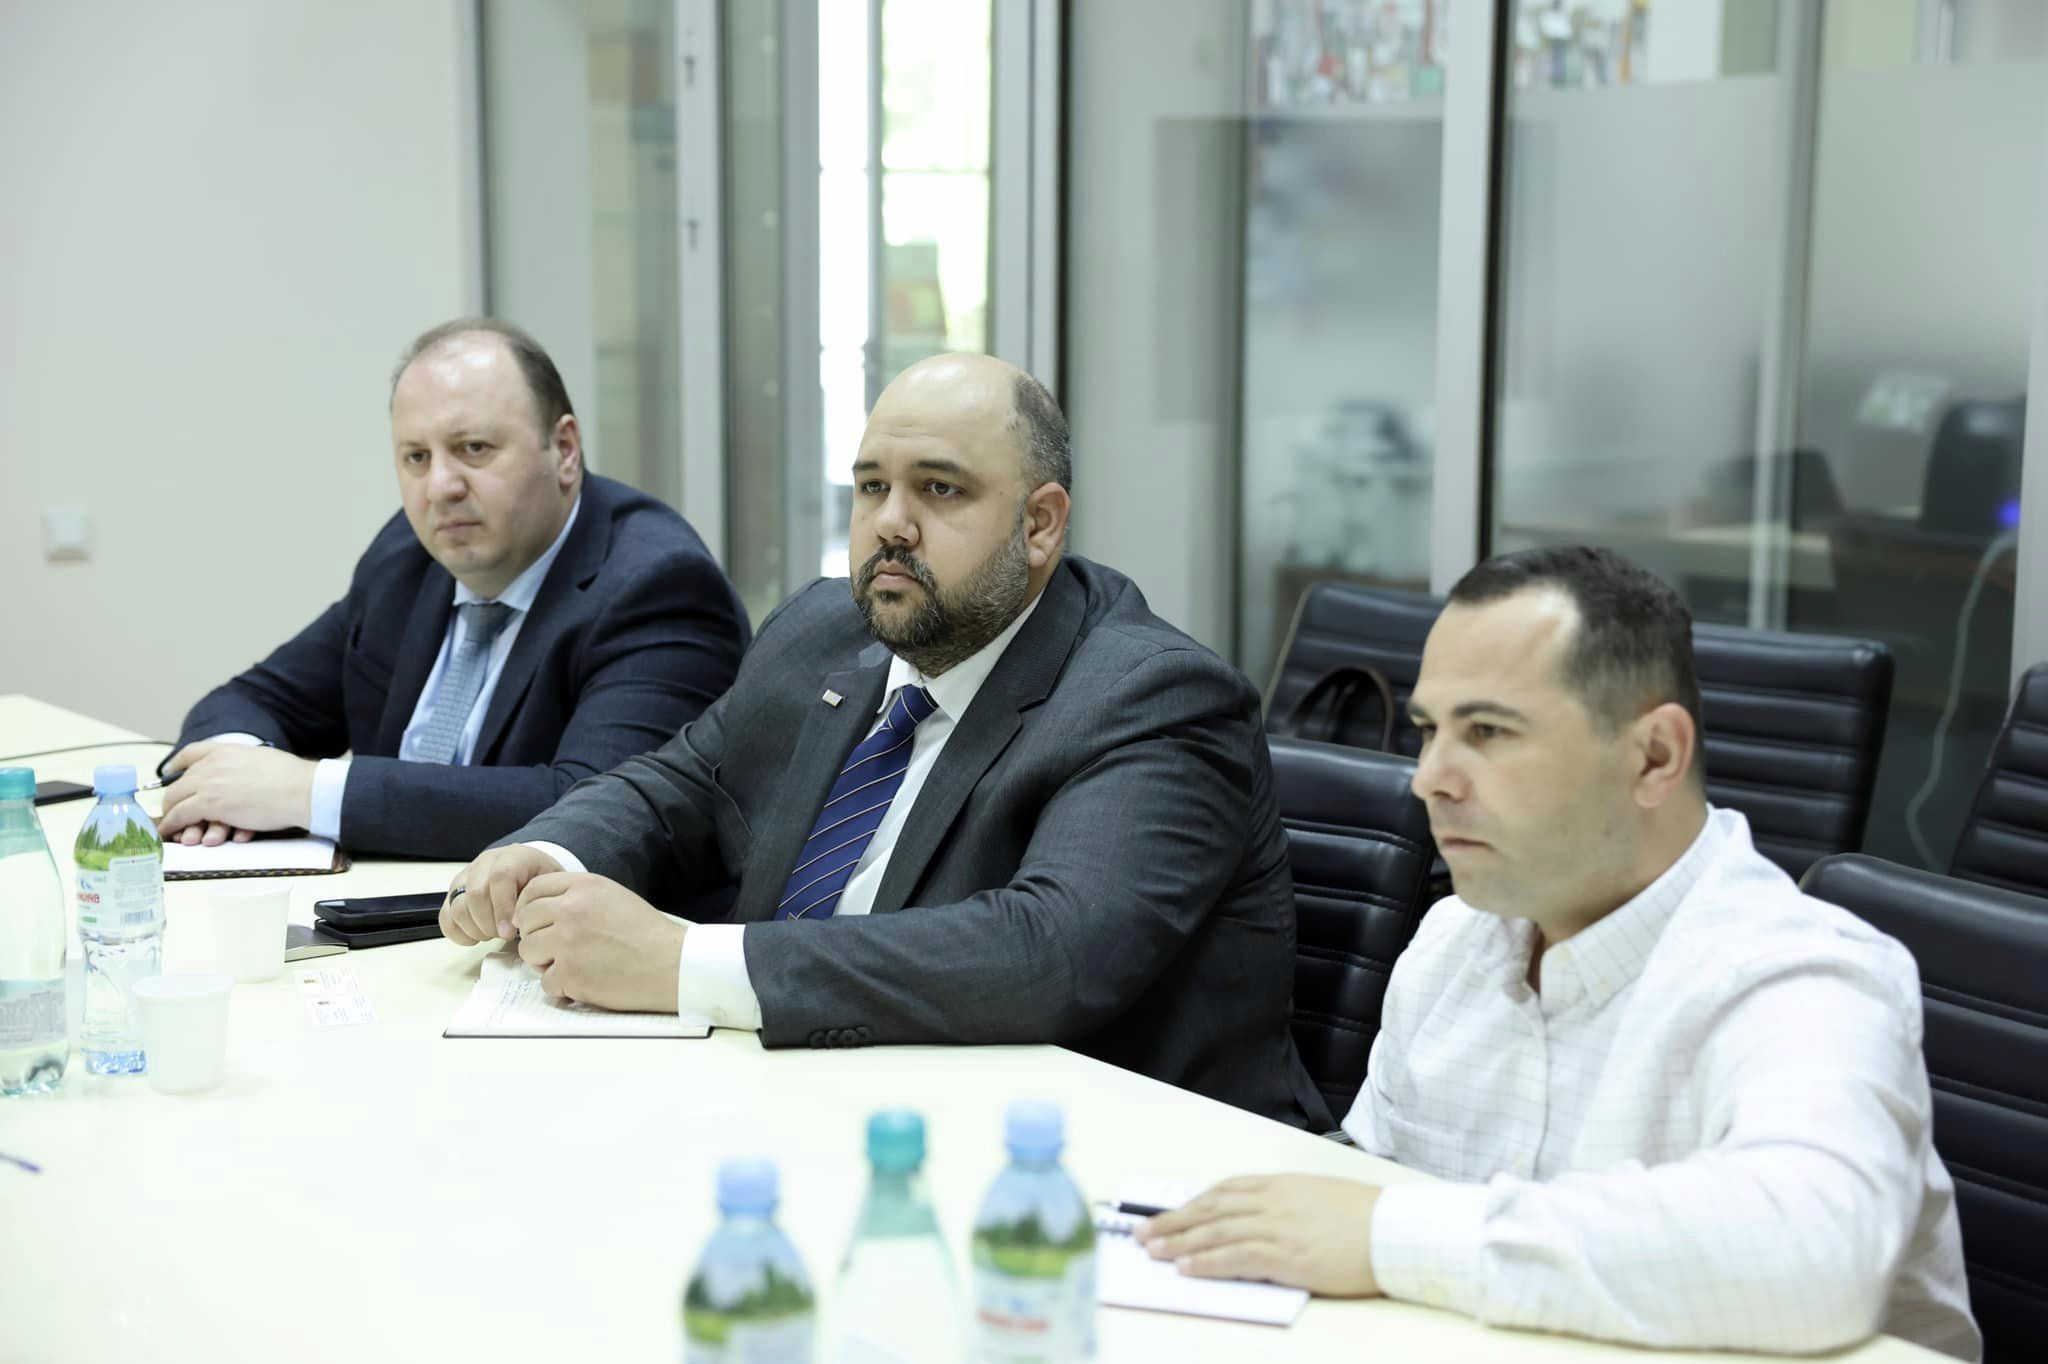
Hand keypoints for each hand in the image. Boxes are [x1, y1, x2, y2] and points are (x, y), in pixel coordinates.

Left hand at [157, 742, 315, 843]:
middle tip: (172, 810)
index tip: (170, 772)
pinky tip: (170, 833)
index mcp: (226, 751)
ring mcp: (207, 784)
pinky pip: (178, 817)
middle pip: (178, 782)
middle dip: (171, 799)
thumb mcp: (261, 760)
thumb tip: (239, 774)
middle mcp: (212, 765)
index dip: (176, 765)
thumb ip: (242, 765)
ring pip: (174, 801)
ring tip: (168, 828)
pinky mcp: (208, 805)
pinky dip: (171, 826)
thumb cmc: (292, 779)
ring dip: (169, 816)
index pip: (191, 753)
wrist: (302, 791)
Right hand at [441, 844, 562, 944]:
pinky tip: (476, 938)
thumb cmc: (540, 879)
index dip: (503, 908)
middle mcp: (484, 863)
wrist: (529, 868)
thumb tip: (522, 925)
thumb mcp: (550, 883)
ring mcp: (466, 878)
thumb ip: (539, 899)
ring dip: (474, 929)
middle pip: (475, 894)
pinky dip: (458, 933)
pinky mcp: (454, 894)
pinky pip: (446, 916)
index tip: (510, 932)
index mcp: (512, 857)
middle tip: (504, 935)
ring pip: (457, 906)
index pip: (499, 878)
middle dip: (489, 923)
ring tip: (492, 934)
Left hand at [512, 873, 685, 1012]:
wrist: (672, 964)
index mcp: (583, 887)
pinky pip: (546, 982)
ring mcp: (567, 943)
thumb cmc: (648, 934)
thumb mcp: (614, 897)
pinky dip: (562, 986)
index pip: (534, 890)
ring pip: (529, 952)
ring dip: (545, 962)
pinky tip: (584, 981)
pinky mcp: (569, 974)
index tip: (534, 920)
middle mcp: (570, 910)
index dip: (528, 907)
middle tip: (556, 948)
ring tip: (572, 964)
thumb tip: (542, 909)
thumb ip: (578, 896)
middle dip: (536, 936)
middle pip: (526, 922)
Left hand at [1136, 1175, 1382, 1296]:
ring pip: (1216, 1232)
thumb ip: (1287, 1204)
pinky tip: (1187, 1268)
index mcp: (1281, 1185)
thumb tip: (1262, 1218)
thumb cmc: (1367, 1218)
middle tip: (1144, 1232)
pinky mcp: (1286, 1255)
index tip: (1172, 1213)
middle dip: (1174, 1221)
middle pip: (1211, 1209)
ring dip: (1180, 1242)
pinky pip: (1236, 1257)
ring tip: (1154, 1251)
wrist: (1396, 1231)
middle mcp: (1273, 1202)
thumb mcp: (1320, 1197)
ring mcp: (1278, 1227)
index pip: (1225, 1191)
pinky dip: (1208, 1262)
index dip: (1193, 1203)